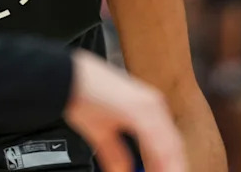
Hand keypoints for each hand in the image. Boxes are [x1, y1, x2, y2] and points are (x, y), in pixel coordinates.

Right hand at [64, 50, 185, 171]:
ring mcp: (150, 106)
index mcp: (149, 109)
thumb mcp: (102, 133)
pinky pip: (158, 141)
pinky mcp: (140, 110)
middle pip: (174, 147)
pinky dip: (161, 162)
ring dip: (168, 167)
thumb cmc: (83, 96)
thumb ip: (116, 154)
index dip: (169, 166)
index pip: (168, 145)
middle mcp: (154, 105)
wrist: (67, 78)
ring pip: (170, 147)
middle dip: (170, 168)